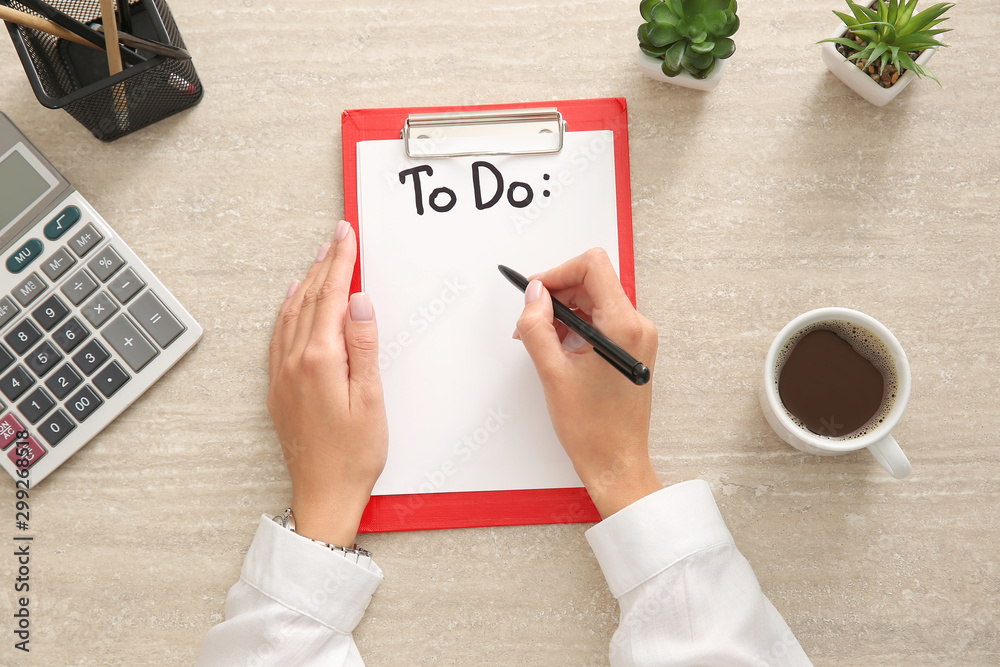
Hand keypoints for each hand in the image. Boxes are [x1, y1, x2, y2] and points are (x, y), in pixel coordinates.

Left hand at [267, 220, 387, 546]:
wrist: (323, 493)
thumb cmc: (353, 454)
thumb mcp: (371, 399)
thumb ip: (364, 346)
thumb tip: (359, 301)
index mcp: (320, 360)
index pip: (332, 297)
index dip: (342, 262)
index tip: (347, 235)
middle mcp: (294, 361)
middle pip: (310, 298)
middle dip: (326, 263)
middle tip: (337, 235)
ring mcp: (282, 373)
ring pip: (292, 312)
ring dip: (307, 280)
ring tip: (320, 256)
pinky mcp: (280, 386)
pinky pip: (280, 333)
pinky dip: (288, 307)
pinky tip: (294, 297)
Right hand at [515, 248, 660, 518]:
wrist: (616, 461)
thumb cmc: (592, 428)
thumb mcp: (552, 372)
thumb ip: (537, 326)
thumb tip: (534, 295)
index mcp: (623, 326)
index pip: (593, 265)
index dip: (558, 272)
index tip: (535, 293)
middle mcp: (637, 326)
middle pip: (593, 280)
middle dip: (557, 292)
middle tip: (530, 320)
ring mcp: (638, 337)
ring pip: (596, 299)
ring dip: (565, 310)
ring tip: (542, 340)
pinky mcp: (633, 348)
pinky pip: (602, 319)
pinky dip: (577, 325)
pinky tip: (560, 349)